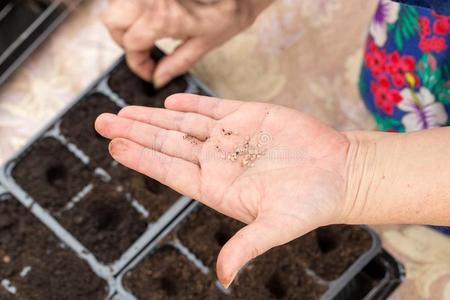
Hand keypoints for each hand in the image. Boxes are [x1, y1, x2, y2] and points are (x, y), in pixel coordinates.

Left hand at [95, 94, 352, 286]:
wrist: (338, 173)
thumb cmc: (310, 203)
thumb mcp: (276, 226)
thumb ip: (246, 247)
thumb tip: (224, 278)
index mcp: (217, 187)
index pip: (169, 171)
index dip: (142, 158)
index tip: (114, 147)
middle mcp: (218, 161)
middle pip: (167, 144)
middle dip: (134, 133)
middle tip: (102, 123)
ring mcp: (231, 138)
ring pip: (183, 124)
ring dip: (153, 117)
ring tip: (123, 112)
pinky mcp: (248, 117)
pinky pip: (212, 110)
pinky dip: (191, 105)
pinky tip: (169, 103)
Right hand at [102, 0, 272, 85]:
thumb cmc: (229, 11)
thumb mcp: (205, 43)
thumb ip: (177, 63)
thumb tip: (157, 79)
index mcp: (163, 17)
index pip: (132, 45)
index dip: (138, 64)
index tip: (149, 72)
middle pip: (113, 21)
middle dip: (123, 40)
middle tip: (142, 51)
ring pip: (117, 6)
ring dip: (125, 22)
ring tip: (147, 33)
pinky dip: (134, 10)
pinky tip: (153, 18)